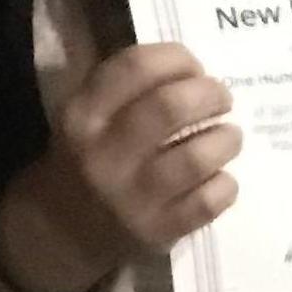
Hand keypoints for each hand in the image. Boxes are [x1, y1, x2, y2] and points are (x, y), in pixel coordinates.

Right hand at [0, 43, 242, 291]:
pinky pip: (207, 203)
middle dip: (210, 94)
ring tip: (229, 137)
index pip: (137, 67)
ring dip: (226, 140)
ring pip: (196, 158)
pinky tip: (221, 178)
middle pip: (171, 107)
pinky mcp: (156, 232)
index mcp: (84, 115)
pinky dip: (225, 185)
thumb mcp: (88, 116)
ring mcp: (131, 198)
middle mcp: (104, 155)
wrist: (62, 231)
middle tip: (222, 98)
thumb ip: (129, 88)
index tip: (194, 67)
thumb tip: (194, 70)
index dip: (178, 58)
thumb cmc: (88, 159)